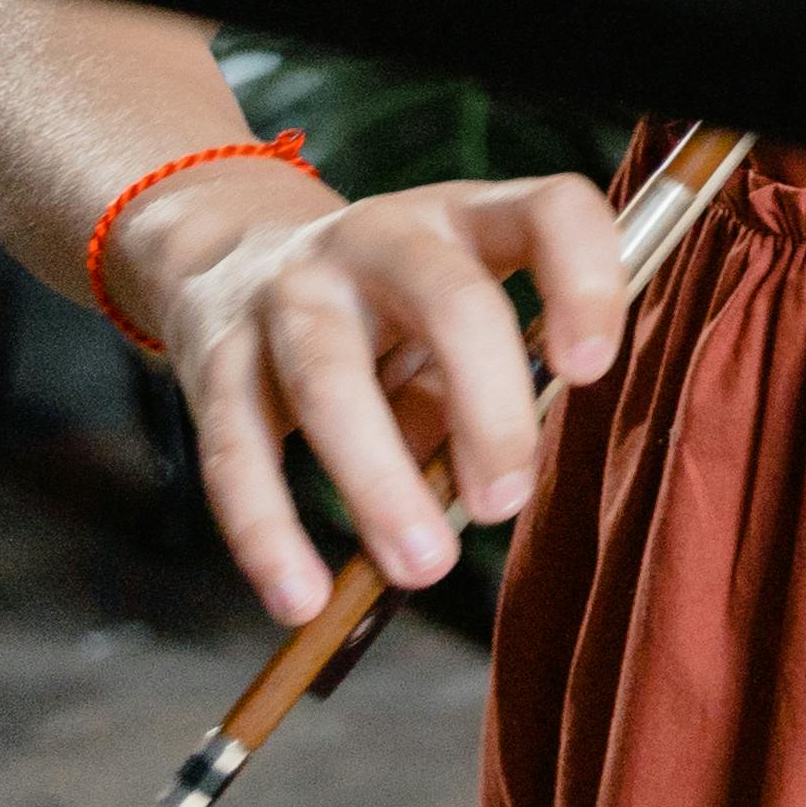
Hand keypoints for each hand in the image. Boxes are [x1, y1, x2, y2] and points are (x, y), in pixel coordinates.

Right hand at [135, 162, 624, 628]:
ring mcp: (291, 290)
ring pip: (331, 379)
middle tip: (504, 503)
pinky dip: (269, 531)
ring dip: (380, 482)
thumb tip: (495, 490)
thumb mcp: (452, 318)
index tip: (590, 371)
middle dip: (488, 409)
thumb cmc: (388, 306)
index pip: (551, 210)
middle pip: (450, 301)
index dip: (585, 278)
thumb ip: (486, 390)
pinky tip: (302, 596)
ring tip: (424, 565)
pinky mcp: (215, 357)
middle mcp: (381, 236)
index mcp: (468, 217)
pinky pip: (237, 450)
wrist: (228, 255)